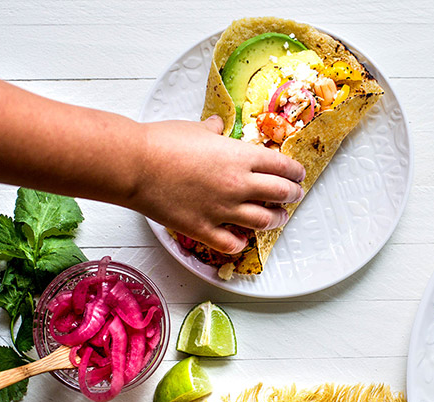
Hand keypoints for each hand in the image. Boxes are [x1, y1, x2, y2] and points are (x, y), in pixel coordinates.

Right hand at [130, 115, 305, 253]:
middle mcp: (239, 184)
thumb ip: (212, 130)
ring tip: (278, 218)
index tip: (298, 174)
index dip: (295, 171)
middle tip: (295, 196)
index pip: (282, 165)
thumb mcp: (194, 128)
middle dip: (293, 195)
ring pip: (264, 221)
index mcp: (240, 156)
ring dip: (276, 220)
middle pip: (280, 193)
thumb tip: (217, 125)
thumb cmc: (162, 141)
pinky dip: (242, 243)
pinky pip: (233, 243)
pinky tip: (242, 239)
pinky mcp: (205, 228)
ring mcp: (224, 209)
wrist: (135, 164)